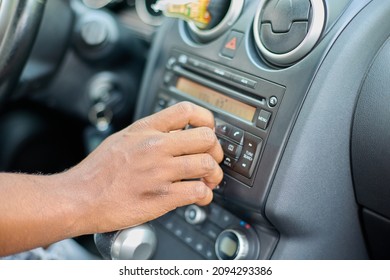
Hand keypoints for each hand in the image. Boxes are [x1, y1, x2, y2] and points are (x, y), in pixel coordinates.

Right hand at [67, 102, 223, 233]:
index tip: (209, 129)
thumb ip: (148, 133)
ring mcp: (160, 171)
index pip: (187, 110)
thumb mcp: (122, 139)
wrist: (79, 197)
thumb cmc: (97, 172)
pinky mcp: (162, 196)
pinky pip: (198, 192)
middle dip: (216, 150)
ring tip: (210, 180)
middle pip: (206, 138)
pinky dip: (205, 196)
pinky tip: (200, 197)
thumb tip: (172, 133)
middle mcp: (155, 146)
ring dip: (215, 175)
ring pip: (207, 165)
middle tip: (213, 159)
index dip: (206, 119)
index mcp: (145, 129)